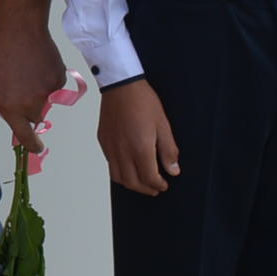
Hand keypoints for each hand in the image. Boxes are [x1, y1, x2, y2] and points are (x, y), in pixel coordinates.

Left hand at [0, 20, 68, 154]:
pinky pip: (56, 86)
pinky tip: (39, 63)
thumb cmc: (2, 55)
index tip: (37, 148)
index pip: (25, 136)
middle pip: (37, 116)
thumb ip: (8, 105)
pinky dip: (49, 77)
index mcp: (11, 108)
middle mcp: (30, 104)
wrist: (18, 31)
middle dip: (33, 107)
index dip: (32, 145)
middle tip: (24, 86)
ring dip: (40, 90)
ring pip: (47, 100)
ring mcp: (46, 93)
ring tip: (29, 69)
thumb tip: (20, 116)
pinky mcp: (58, 81)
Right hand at [98, 80, 183, 195]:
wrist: (121, 86)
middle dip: (146, 189)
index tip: (165, 184)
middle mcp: (123, 152)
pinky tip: (128, 166)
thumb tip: (173, 170)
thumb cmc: (143, 102)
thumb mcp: (163, 125)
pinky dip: (120, 172)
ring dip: (131, 184)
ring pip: (118, 177)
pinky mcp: (103, 141)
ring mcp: (111, 147)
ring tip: (141, 181)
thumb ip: (168, 150)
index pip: (149, 178)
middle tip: (155, 188)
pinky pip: (110, 164)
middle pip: (132, 183)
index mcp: (140, 148)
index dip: (158, 185)